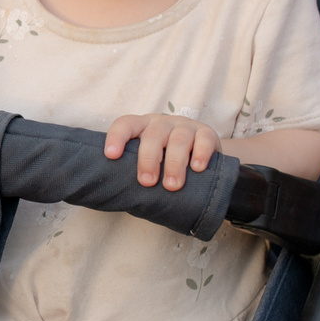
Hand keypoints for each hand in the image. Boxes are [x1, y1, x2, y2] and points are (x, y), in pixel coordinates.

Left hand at [102, 112, 218, 190]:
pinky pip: (204, 139)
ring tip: (171, 186)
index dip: (116, 137)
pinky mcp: (207, 133)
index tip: (111, 156)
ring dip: (174, 163)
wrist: (201, 154)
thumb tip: (119, 197)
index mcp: (142, 127)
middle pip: (153, 135)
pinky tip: (197, 168)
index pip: (125, 125)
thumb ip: (136, 173)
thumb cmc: (164, 163)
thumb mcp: (149, 162)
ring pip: (179, 139)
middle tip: (147, 182)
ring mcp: (185, 126)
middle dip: (148, 159)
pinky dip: (200, 154)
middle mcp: (163, 123)